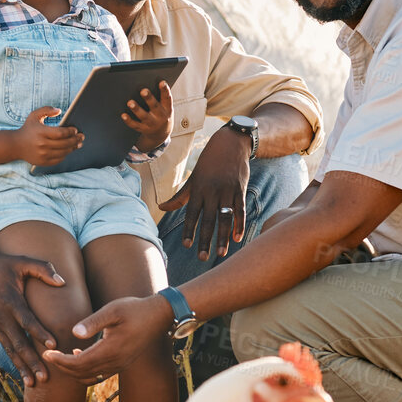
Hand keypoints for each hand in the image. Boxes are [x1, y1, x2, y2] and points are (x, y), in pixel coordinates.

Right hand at [0, 218, 65, 387]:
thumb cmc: (1, 265)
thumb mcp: (21, 261)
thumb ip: (42, 269)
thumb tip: (62, 281)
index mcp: (11, 300)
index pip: (27, 320)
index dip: (39, 332)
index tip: (53, 344)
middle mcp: (2, 316)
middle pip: (19, 342)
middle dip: (32, 360)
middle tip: (45, 376)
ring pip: (11, 350)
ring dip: (22, 367)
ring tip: (34, 383)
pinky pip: (6, 347)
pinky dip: (15, 362)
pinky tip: (24, 374)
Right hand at [14, 106, 83, 167]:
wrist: (15, 145)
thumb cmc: (27, 129)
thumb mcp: (34, 115)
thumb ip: (46, 110)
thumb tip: (59, 110)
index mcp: (41, 132)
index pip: (61, 133)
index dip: (71, 132)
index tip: (76, 129)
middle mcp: (42, 145)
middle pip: (65, 144)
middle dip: (75, 140)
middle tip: (81, 137)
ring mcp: (42, 155)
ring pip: (63, 152)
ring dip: (72, 148)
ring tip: (78, 144)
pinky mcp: (42, 162)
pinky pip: (58, 159)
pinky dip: (65, 154)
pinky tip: (68, 150)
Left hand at [42, 294, 174, 384]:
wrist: (159, 316)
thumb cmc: (135, 309)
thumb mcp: (113, 310)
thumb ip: (93, 322)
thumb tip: (75, 333)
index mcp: (111, 350)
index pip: (79, 363)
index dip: (60, 361)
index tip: (47, 353)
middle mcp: (115, 362)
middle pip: (81, 373)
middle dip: (62, 367)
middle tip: (47, 356)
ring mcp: (119, 365)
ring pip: (89, 377)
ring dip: (72, 371)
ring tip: (59, 358)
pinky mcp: (122, 364)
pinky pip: (99, 375)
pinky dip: (85, 371)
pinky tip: (79, 355)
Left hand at [122, 81, 172, 152]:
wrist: (161, 134)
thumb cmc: (161, 114)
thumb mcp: (165, 107)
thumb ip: (159, 97)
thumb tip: (146, 84)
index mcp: (167, 109)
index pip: (167, 98)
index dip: (165, 90)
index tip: (162, 82)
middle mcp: (161, 117)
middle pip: (155, 106)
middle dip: (149, 98)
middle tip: (143, 91)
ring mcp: (152, 124)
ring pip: (144, 116)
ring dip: (137, 109)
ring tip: (130, 102)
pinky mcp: (143, 129)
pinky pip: (135, 125)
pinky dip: (129, 120)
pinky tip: (123, 115)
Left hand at [158, 128, 251, 261]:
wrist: (230, 144)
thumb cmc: (208, 164)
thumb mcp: (192, 179)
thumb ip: (179, 197)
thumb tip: (161, 208)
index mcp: (198, 190)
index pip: (191, 213)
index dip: (189, 229)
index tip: (186, 245)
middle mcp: (212, 191)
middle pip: (208, 219)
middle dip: (205, 239)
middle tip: (203, 257)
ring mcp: (227, 191)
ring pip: (225, 217)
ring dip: (223, 237)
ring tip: (220, 253)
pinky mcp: (240, 189)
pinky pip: (240, 210)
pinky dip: (239, 224)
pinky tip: (237, 238)